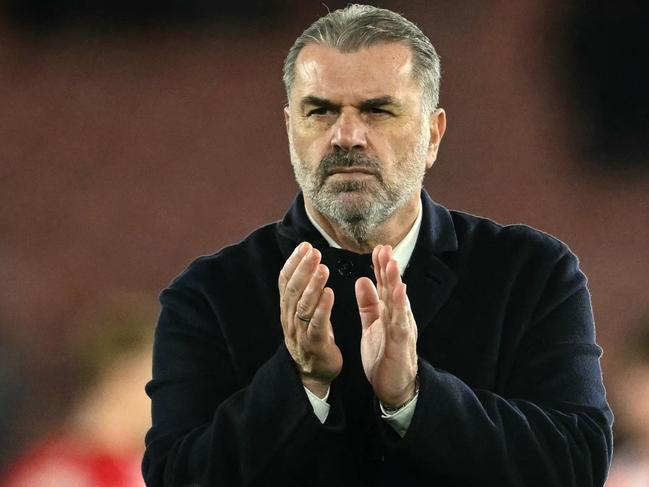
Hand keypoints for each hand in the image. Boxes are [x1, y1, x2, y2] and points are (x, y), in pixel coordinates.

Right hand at [278, 242, 341, 397]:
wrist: (314, 373)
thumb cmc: (313, 337)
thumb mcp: (305, 312)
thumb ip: (305, 290)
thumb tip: (309, 262)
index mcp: (287, 309)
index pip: (285, 281)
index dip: (294, 262)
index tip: (305, 245)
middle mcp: (289, 319)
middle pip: (293, 290)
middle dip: (303, 269)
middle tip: (314, 251)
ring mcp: (300, 333)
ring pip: (303, 306)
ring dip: (312, 285)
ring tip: (322, 268)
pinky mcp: (314, 345)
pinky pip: (316, 325)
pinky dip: (322, 308)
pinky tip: (330, 293)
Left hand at [355, 245, 417, 406]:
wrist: (394, 387)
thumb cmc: (384, 356)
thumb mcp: (373, 324)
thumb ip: (369, 304)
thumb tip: (362, 280)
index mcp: (391, 313)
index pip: (386, 286)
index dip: (381, 268)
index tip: (378, 249)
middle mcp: (399, 318)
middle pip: (394, 289)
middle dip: (389, 268)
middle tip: (385, 248)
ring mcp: (401, 330)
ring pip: (399, 302)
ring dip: (396, 282)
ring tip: (392, 264)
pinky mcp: (400, 344)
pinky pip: (400, 323)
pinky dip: (400, 307)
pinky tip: (399, 293)